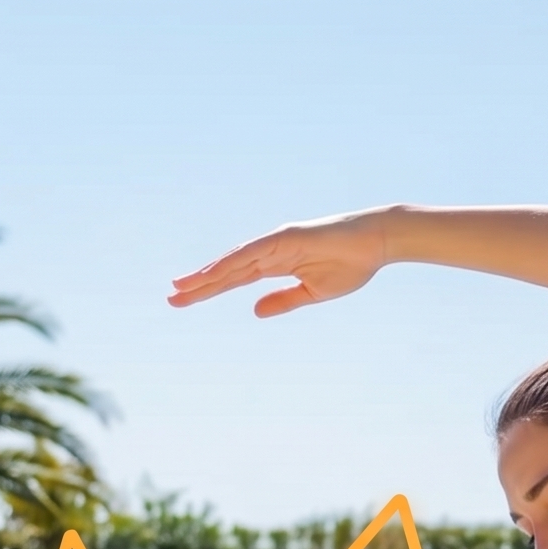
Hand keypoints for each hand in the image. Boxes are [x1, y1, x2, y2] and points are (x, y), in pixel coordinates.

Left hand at [167, 209, 393, 316]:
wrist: (376, 243)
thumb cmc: (352, 264)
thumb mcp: (313, 292)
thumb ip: (284, 300)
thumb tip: (254, 311)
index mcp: (276, 265)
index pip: (235, 280)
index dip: (209, 290)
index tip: (185, 300)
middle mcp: (269, 252)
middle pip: (227, 271)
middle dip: (199, 284)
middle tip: (171, 297)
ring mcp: (275, 243)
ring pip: (233, 261)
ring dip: (207, 274)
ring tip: (181, 286)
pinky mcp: (284, 238)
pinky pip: (252, 253)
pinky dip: (231, 263)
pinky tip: (211, 273)